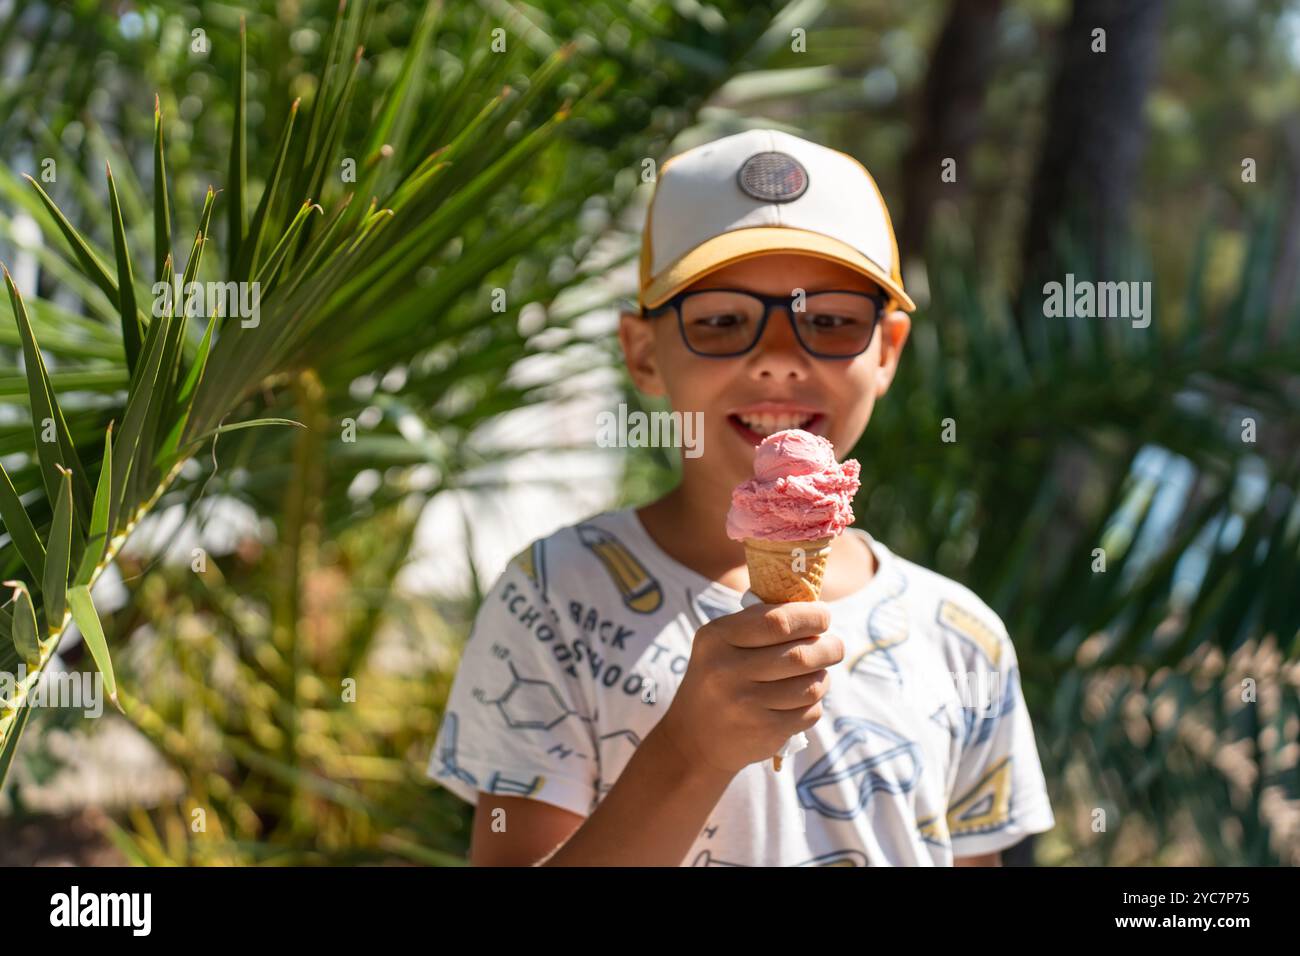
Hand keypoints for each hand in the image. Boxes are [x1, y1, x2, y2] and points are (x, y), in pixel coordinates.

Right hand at [657, 601, 843, 775]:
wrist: (694, 738)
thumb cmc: (719, 677)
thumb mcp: (721, 642)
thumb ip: (758, 622)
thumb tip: (814, 609)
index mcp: (717, 638)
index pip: (777, 621)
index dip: (810, 617)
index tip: (823, 617)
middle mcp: (726, 671)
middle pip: (800, 655)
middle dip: (829, 648)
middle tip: (835, 646)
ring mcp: (744, 705)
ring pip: (811, 686)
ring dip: (823, 677)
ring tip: (816, 674)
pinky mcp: (763, 732)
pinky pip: (809, 712)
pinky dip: (814, 705)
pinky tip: (800, 701)